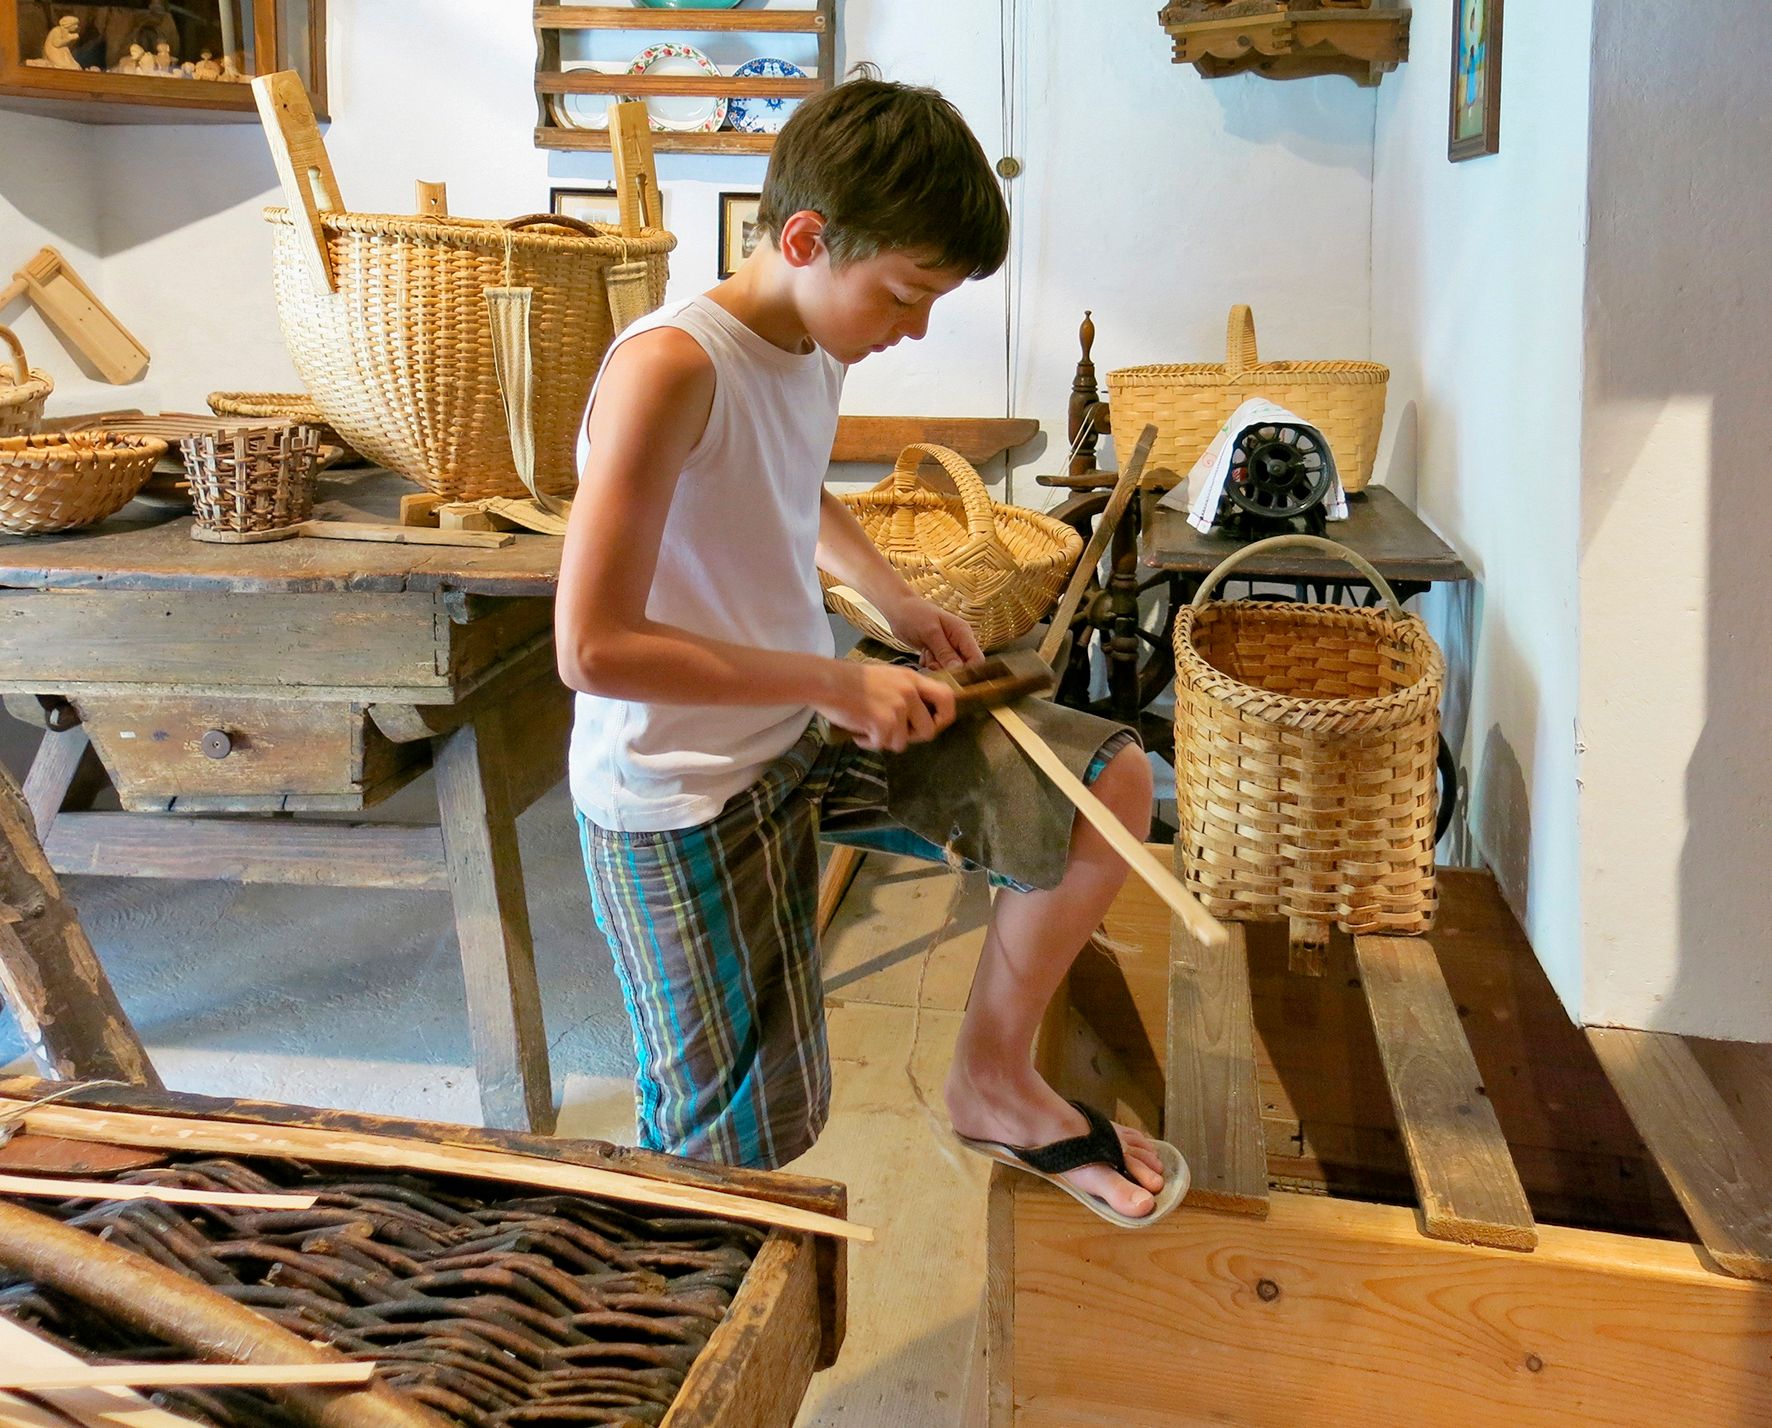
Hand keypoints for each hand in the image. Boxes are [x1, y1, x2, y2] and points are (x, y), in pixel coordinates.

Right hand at [816, 660, 956, 752]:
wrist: (827, 681)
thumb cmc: (852, 680)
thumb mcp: (888, 677)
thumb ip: (906, 691)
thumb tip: (918, 715)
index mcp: (912, 679)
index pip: (947, 697)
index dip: (944, 716)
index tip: (933, 724)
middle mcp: (909, 692)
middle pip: (929, 730)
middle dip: (913, 738)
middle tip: (895, 734)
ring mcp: (898, 707)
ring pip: (902, 742)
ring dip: (885, 741)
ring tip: (868, 729)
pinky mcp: (883, 722)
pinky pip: (882, 744)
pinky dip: (868, 743)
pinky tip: (858, 733)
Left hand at [882, 595, 983, 670]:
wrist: (898, 610)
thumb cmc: (914, 615)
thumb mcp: (930, 633)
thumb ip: (945, 652)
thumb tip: (959, 670)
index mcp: (962, 633)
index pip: (977, 659)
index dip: (968, 670)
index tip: (950, 673)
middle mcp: (959, 641)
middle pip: (964, 667)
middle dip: (948, 669)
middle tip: (932, 661)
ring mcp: (949, 647)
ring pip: (950, 669)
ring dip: (937, 666)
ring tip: (926, 653)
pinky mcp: (939, 652)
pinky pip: (939, 667)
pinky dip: (930, 665)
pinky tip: (923, 654)